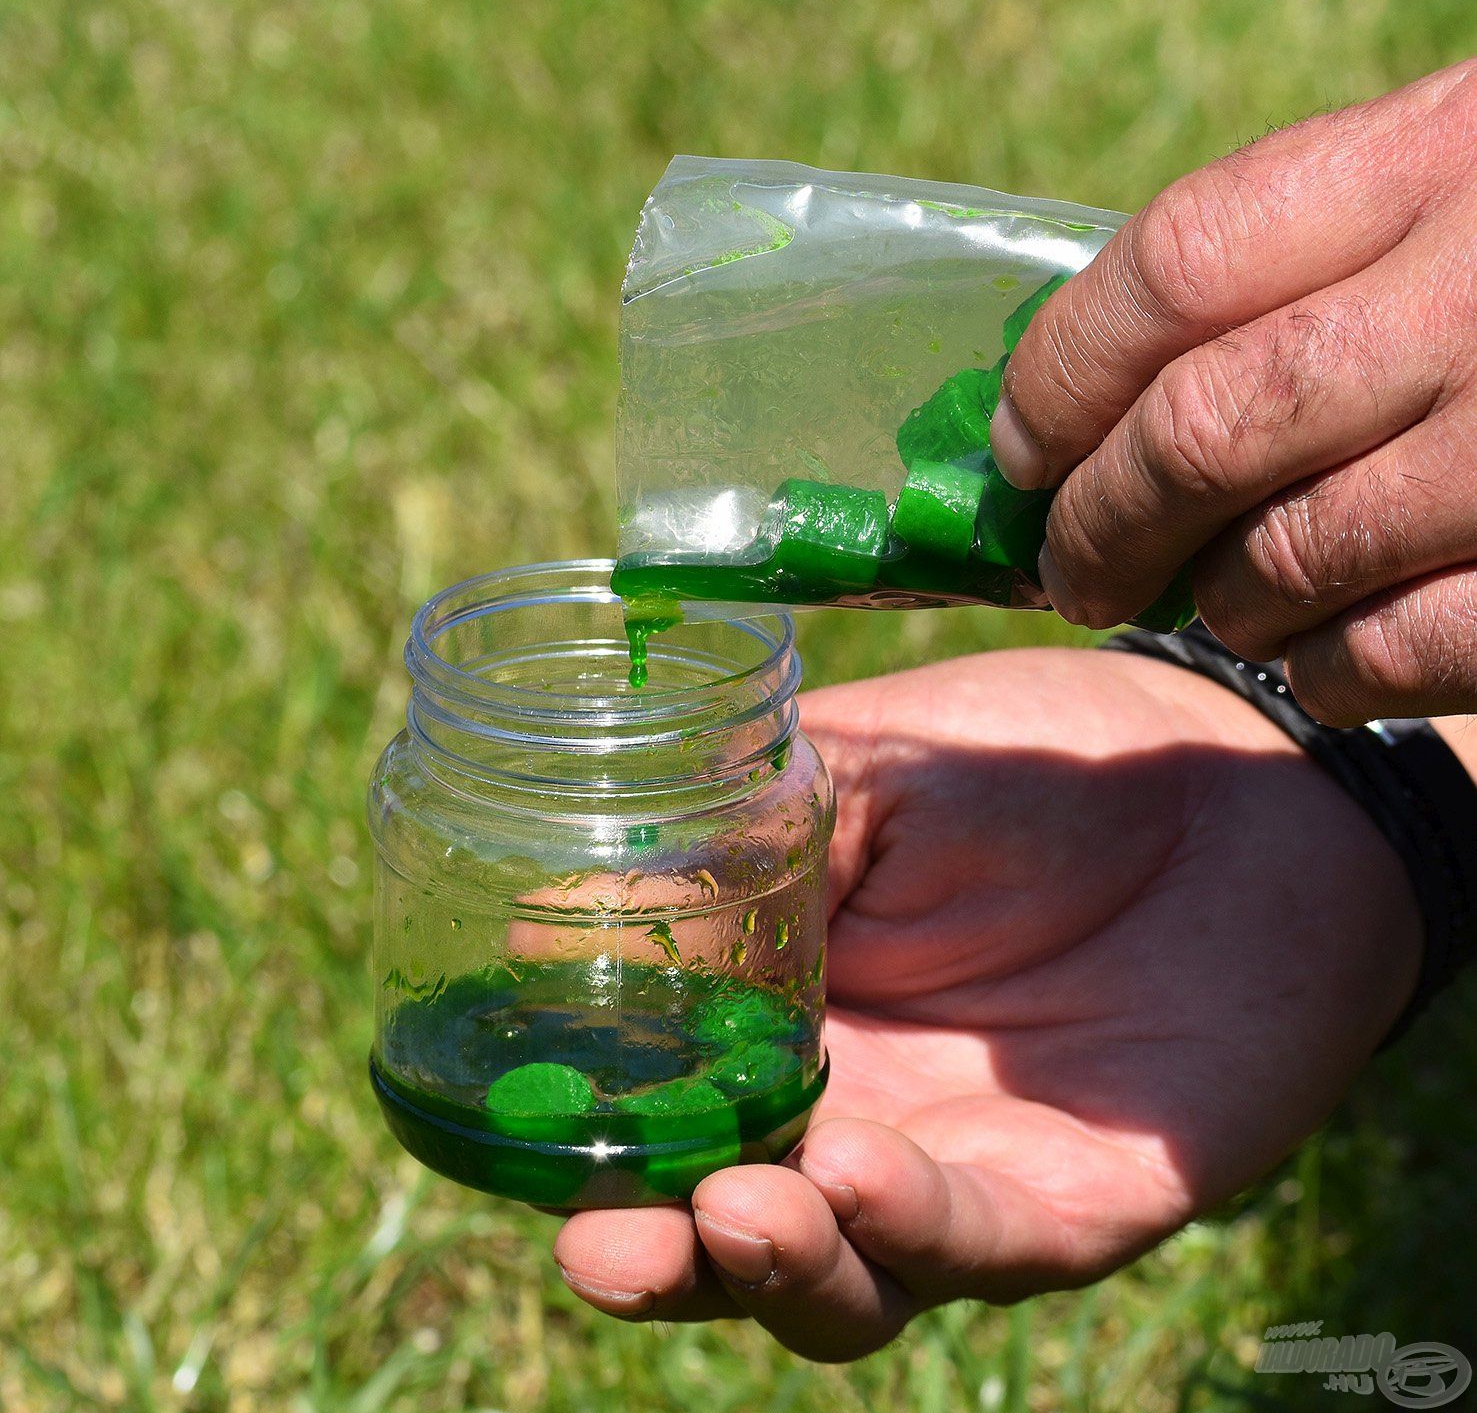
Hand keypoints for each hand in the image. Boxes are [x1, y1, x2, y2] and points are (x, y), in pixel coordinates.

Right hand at [551, 649, 1419, 1359]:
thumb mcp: (858, 772)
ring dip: (773, 1266)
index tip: (514, 1140)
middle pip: (729, 1236)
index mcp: (780, 1020)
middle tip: (606, 1244)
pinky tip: (855, 1171)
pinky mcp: (1071, 1201)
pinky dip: (909, 1222)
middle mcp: (850, 1115)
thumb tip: (542, 903)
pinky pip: (978, 1242)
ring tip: (734, 1205)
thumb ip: (726, 836)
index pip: (661, 1116)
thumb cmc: (1025, 761)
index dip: (585, 1150)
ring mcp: (954, 1171)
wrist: (1224, 776)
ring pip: (844, 1282)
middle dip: (660, 1259)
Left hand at [991, 60, 1476, 724]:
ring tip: (1209, 602)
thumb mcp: (1452, 184)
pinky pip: (1396, 655)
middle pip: (1203, 431)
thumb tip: (1066, 402)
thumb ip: (1292, 260)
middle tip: (1070, 567)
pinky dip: (1326, 672)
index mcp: (1445, 153)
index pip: (1175, 267)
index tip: (1017, 449)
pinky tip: (1320, 656)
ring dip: (1214, 604)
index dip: (1060, 377)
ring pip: (1286, 559)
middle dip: (1099, 523)